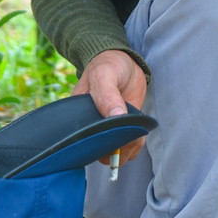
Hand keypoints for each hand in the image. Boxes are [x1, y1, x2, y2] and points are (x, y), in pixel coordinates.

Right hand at [72, 49, 147, 163]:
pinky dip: (136, 144)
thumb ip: (107, 95)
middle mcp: (92, 127)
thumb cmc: (108, 66)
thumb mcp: (104, 75)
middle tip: (127, 126)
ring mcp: (109, 130)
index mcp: (79, 116)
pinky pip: (129, 147)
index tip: (113, 132)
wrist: (124, 63)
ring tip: (134, 125)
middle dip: (115, 148)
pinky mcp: (124, 130)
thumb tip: (115, 117)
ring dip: (128, 147)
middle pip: (100, 152)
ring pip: (116, 154)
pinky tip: (138, 131)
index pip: (84, 141)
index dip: (98, 143)